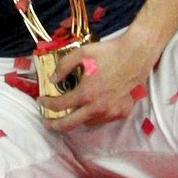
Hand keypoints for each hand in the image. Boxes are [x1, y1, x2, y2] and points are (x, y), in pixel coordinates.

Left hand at [38, 29, 153, 130]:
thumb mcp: (81, 54)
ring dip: (76, 119)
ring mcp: (111, 112)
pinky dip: (93, 115)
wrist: (136, 55)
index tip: (41, 100)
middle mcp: (97, 108)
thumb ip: (63, 67)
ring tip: (71, 111)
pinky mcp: (122, 112)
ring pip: (87, 122)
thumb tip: (53, 80)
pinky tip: (91, 106)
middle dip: (55, 124)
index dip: (46, 103)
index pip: (59, 105)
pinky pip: (103, 119)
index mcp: (86, 94)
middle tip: (47, 121)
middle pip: (69, 124)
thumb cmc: (109, 53)